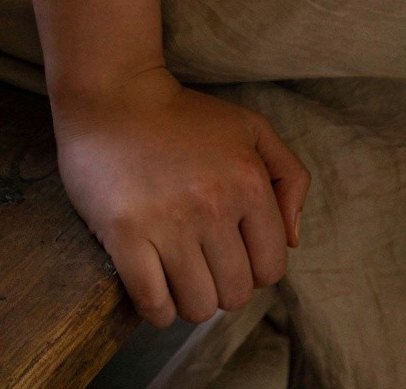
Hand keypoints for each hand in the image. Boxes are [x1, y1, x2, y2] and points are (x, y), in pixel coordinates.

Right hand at [53, 65, 310, 327]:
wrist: (113, 97)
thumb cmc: (184, 117)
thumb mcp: (250, 128)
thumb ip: (289, 178)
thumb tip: (292, 240)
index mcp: (249, 181)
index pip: (271, 268)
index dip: (254, 269)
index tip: (233, 253)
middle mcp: (214, 205)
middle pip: (234, 295)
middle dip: (222, 287)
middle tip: (203, 262)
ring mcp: (168, 223)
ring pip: (196, 308)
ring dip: (189, 300)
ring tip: (177, 272)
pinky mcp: (126, 236)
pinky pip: (154, 307)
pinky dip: (157, 309)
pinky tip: (153, 284)